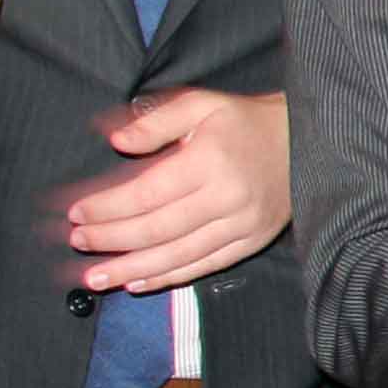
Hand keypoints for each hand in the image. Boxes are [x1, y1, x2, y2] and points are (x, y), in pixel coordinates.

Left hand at [64, 89, 292, 291]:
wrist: (310, 141)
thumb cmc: (247, 121)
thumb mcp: (202, 104)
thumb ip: (156, 122)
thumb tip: (117, 142)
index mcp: (210, 161)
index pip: (147, 193)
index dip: (107, 208)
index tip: (77, 213)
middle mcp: (227, 197)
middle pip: (157, 228)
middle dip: (111, 239)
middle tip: (78, 242)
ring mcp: (242, 224)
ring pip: (178, 255)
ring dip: (132, 269)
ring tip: (96, 277)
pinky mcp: (253, 241)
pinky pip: (205, 266)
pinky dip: (169, 277)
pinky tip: (139, 282)